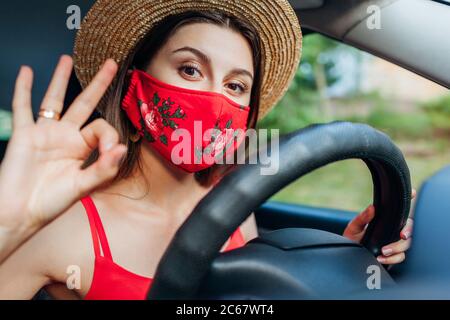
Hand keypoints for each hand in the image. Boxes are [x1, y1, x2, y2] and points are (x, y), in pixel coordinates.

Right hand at [0, 55, 125, 235]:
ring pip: (54, 100)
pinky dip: (23, 89)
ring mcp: (44, 133)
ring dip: (60, 79)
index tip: (110, 151)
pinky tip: (28, 73)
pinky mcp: (23, 134)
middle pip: (84, 103)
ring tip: (67, 58)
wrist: (20, 212)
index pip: (101, 128)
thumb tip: (122, 148)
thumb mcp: (83, 187)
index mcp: (82, 148)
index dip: (109, 135)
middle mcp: (65, 137)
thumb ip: (103, 168)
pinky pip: (23, 107)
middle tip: (111, 64)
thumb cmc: (51, 203)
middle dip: (98, 84)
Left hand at [343, 189, 415, 264]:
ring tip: (384, 250)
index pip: (399, 209)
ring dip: (397, 247)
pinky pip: (400, 257)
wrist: (349, 256)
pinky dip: (393, 258)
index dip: (408, 200)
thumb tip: (372, 208)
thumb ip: (362, 218)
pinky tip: (382, 258)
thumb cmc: (352, 239)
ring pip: (407, 244)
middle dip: (409, 231)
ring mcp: (394, 242)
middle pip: (410, 227)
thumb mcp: (354, 227)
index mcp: (385, 220)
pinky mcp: (393, 255)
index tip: (412, 193)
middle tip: (402, 235)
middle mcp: (392, 230)